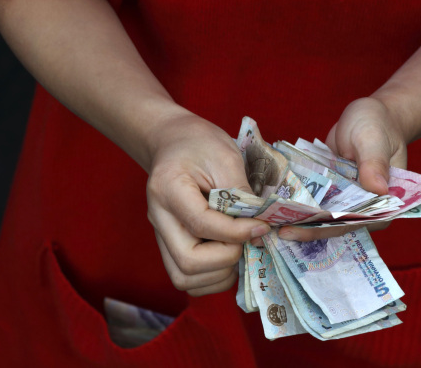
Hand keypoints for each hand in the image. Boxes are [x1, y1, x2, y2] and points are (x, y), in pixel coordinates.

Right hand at [145, 113, 270, 295]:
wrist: (174, 142)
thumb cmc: (200, 144)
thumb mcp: (225, 156)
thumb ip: (240, 192)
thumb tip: (259, 229)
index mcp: (168, 189)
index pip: (201, 224)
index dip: (236, 231)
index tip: (262, 226)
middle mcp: (159, 218)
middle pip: (187, 263)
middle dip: (227, 257)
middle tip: (248, 240)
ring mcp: (162, 235)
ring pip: (185, 278)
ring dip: (220, 273)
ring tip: (240, 249)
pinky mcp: (171, 245)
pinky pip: (187, 278)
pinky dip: (213, 277)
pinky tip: (229, 255)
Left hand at [277, 97, 406, 241]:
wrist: (368, 115)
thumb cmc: (378, 125)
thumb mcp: (374, 139)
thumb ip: (374, 162)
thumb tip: (378, 188)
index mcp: (383, 204)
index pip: (351, 222)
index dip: (324, 230)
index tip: (297, 231)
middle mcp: (365, 210)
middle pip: (333, 225)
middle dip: (305, 229)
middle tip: (275, 230)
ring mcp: (346, 202)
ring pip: (320, 217)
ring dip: (297, 219)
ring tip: (269, 221)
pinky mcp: (331, 192)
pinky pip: (314, 201)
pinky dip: (297, 203)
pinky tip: (274, 205)